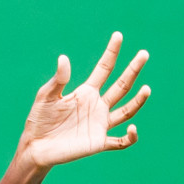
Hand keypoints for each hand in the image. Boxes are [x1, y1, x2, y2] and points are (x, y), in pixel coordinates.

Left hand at [20, 31, 150, 168]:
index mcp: (86, 92)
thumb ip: (58, 80)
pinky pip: (120, 141)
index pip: (104, 69)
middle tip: (144, 54)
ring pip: (126, 110)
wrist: (36, 147)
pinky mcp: (98, 142)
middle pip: (121, 85)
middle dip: (132, 70)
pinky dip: (130, 137)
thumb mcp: (46, 97)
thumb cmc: (39, 120)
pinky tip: (133, 128)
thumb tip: (64, 57)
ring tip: (146, 88)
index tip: (118, 35)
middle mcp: (97, 106)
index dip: (111, 52)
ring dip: (138, 101)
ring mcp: (100, 124)